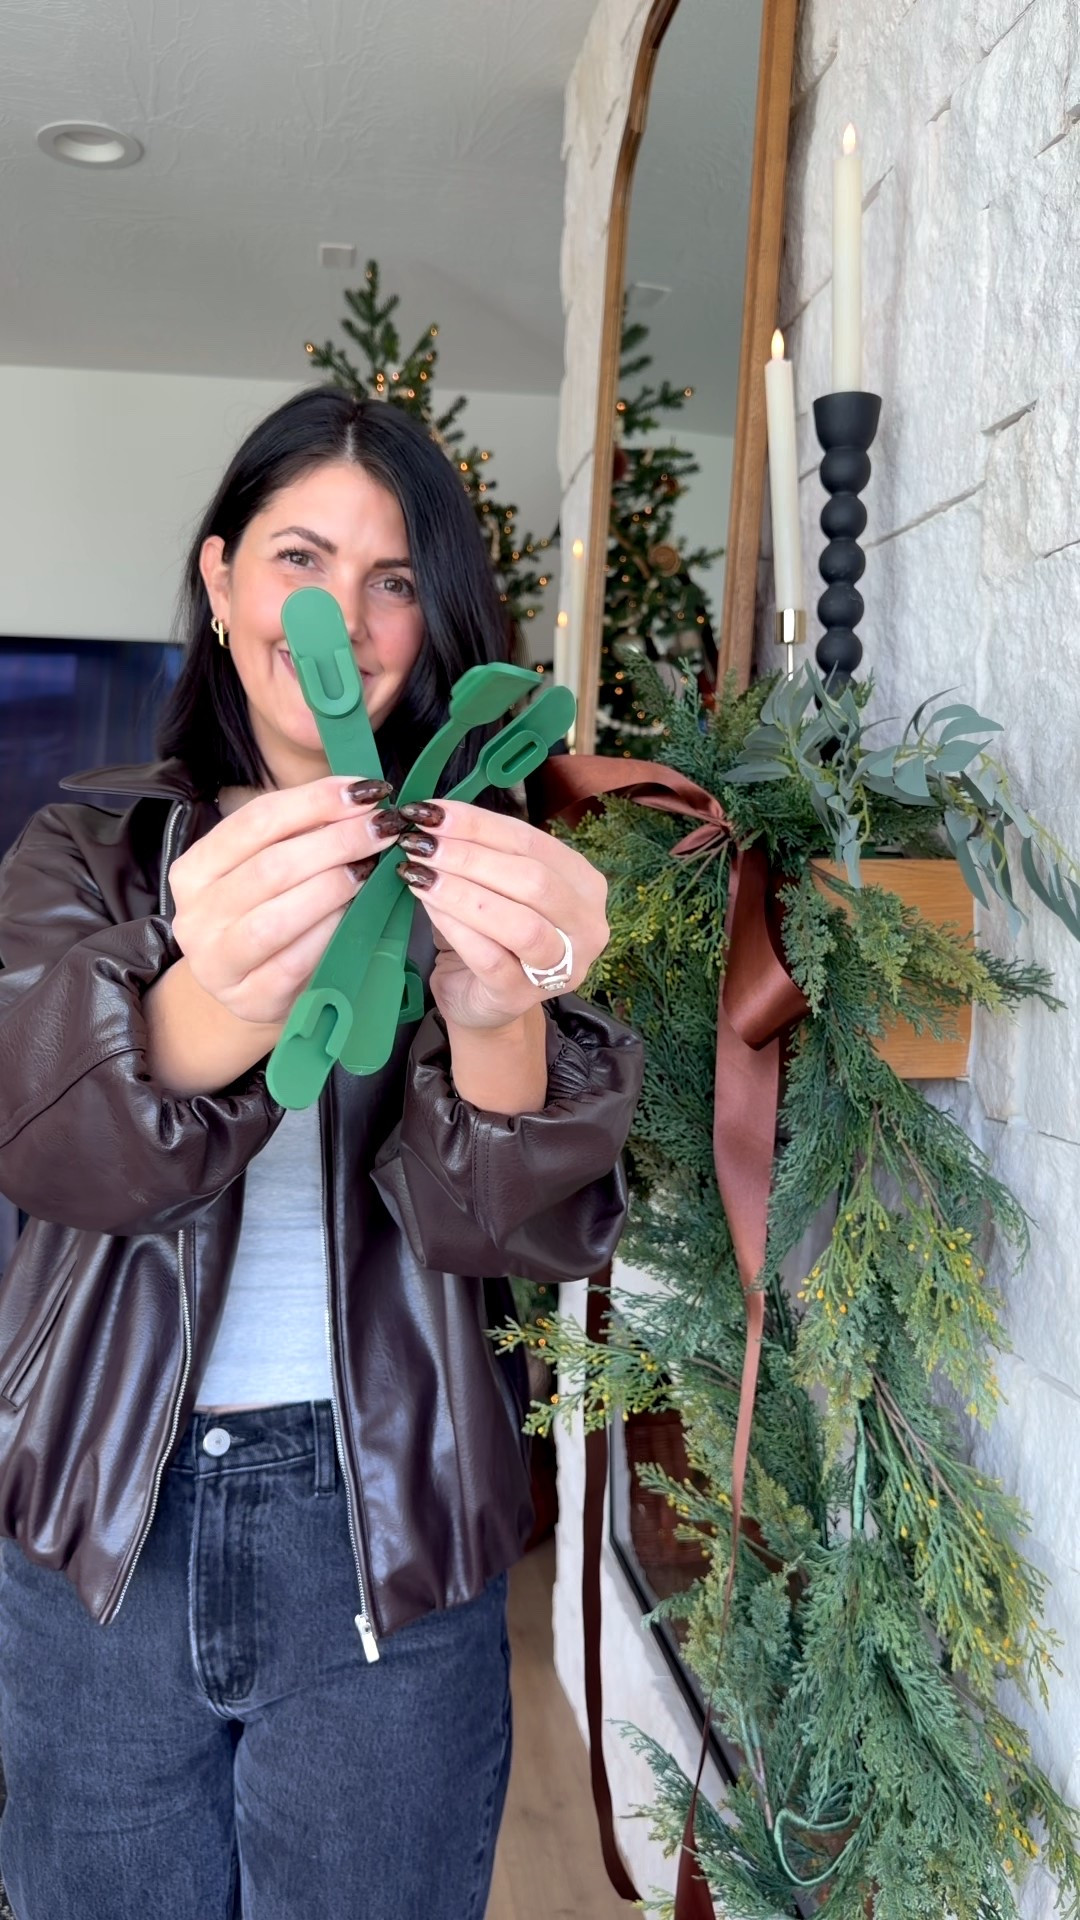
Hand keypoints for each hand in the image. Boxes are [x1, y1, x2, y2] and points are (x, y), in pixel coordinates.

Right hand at [169, 776, 404, 1026]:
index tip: (365, 791)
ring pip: (277, 917)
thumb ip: (299, 835)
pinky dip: (330, 933)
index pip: (254, 822)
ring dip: (333, 887)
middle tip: (382, 828)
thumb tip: (358, 801)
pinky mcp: (249, 999)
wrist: (251, 988)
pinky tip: (358, 914)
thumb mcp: (268, 869)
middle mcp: (195, 916)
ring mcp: (217, 962)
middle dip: (336, 841)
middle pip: (271, 867)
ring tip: (371, 868)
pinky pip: (295, 962)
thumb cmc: (265, 915)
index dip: (313, 801)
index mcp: (194, 871)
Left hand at [394, 800, 608, 1030]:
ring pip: (519, 923)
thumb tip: (435, 817)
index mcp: (583, 885)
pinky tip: (426, 905)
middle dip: (470, 857)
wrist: (478, 998)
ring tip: (419, 872)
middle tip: (420, 843)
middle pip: (533, 880)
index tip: (432, 812)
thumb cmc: (488, 933)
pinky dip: (455, 927)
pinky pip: (490, 958)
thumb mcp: (493, 885)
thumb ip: (479, 852)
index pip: (533, 842)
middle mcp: (586, 927)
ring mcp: (561, 968)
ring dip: (463, 892)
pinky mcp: (522, 996)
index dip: (480, 824)